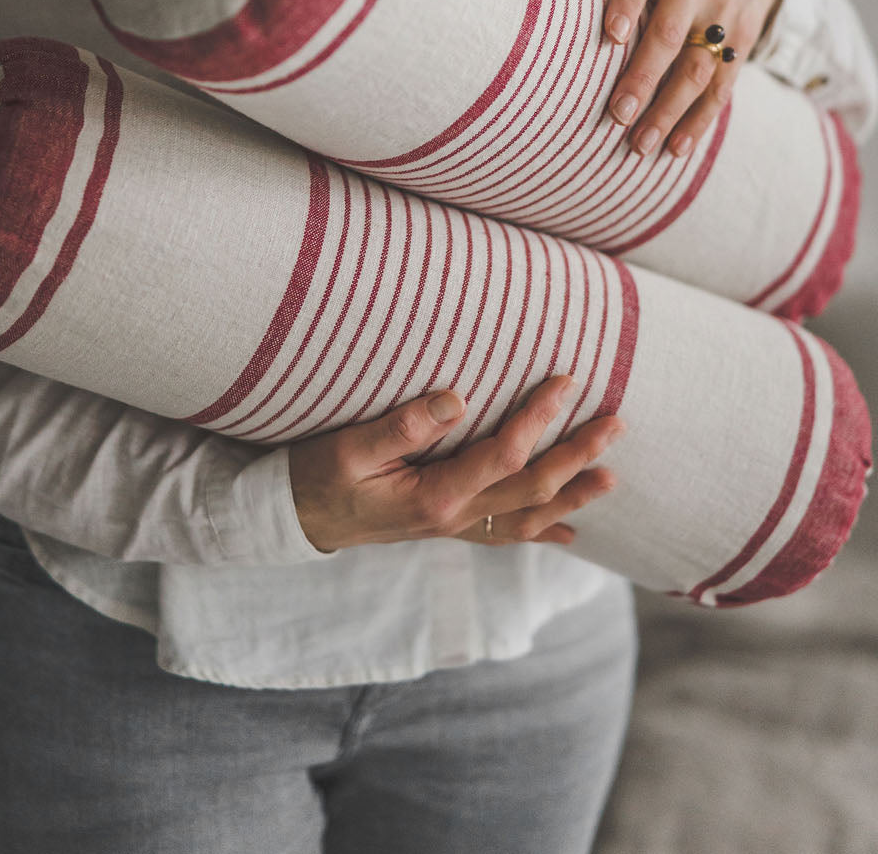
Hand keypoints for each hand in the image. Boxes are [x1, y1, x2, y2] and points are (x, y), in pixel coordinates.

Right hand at [287, 376, 623, 552]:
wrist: (298, 517)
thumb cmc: (320, 475)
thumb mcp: (350, 447)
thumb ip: (403, 426)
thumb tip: (457, 398)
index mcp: (436, 495)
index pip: (505, 454)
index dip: (540, 419)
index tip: (568, 382)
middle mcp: (454, 517)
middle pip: (532, 489)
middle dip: (577, 457)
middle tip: (616, 425)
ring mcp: (454, 527)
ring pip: (527, 515)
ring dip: (571, 495)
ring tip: (610, 477)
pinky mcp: (447, 525)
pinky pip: (504, 533)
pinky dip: (541, 530)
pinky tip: (567, 530)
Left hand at [556, 0, 783, 157]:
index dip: (627, 1)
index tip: (610, 36)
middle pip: (670, 33)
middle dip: (644, 77)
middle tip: (616, 114)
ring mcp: (724, 14)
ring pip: (699, 68)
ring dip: (670, 110)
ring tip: (640, 144)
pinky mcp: (744, 43)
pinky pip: (723, 87)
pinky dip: (700, 121)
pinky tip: (675, 149)